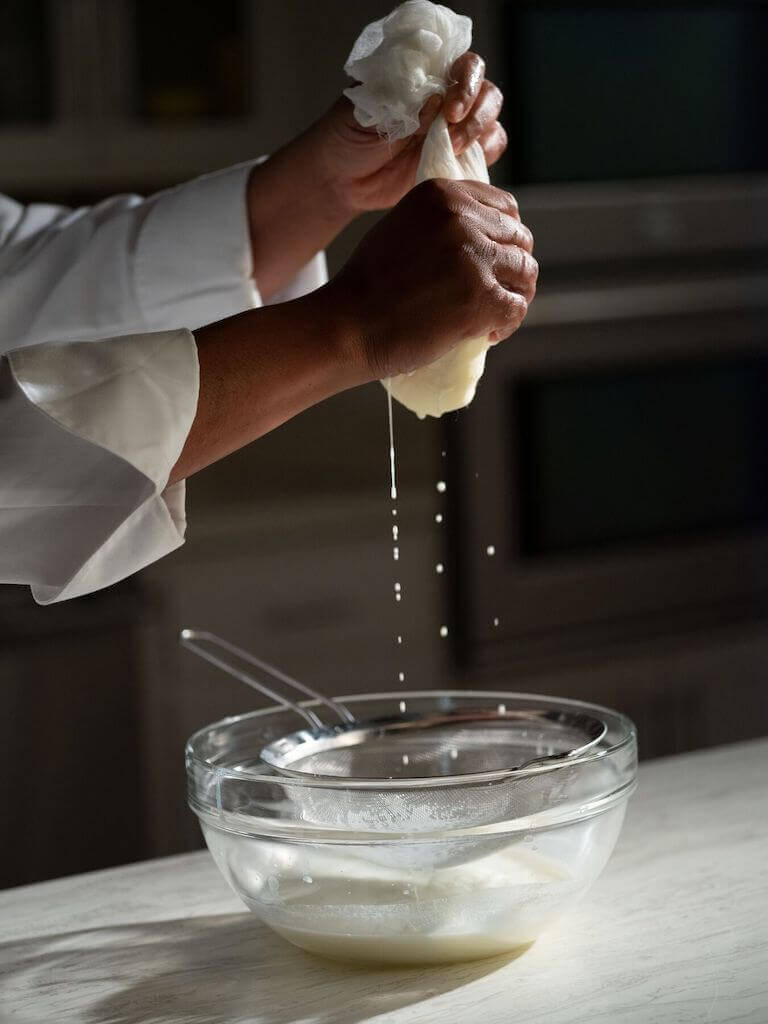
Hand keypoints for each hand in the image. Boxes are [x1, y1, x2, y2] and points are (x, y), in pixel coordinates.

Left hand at [309, 52, 506, 214]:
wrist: (341, 178)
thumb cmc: (348, 135)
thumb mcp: (368, 111)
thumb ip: (402, 102)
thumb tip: (437, 99)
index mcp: (426, 75)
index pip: (464, 65)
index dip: (465, 83)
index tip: (448, 108)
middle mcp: (446, 98)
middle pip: (486, 92)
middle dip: (476, 113)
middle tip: (452, 134)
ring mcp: (454, 130)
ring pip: (491, 122)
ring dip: (480, 135)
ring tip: (453, 150)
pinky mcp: (456, 160)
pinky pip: (486, 153)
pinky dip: (483, 157)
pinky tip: (459, 163)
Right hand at [321, 178, 536, 381]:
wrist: (349, 326)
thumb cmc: (368, 286)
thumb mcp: (402, 228)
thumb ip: (442, 222)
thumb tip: (484, 234)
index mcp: (442, 195)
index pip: (504, 206)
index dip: (506, 236)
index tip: (494, 259)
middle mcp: (461, 219)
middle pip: (519, 238)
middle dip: (513, 266)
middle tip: (497, 291)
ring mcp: (473, 259)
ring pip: (525, 271)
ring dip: (516, 294)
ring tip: (496, 314)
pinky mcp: (480, 298)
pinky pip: (516, 307)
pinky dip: (508, 323)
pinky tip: (488, 333)